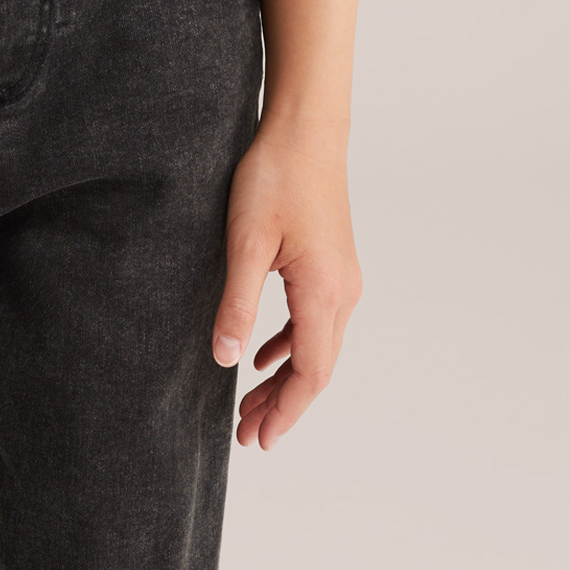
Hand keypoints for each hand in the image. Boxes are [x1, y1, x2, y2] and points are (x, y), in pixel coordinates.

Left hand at [211, 117, 361, 449]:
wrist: (306, 128)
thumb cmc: (274, 176)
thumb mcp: (245, 242)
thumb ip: (237, 304)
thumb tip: (226, 361)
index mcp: (324, 292)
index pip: (310, 374)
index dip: (285, 412)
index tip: (259, 441)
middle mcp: (343, 292)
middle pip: (316, 367)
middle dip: (283, 404)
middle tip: (247, 434)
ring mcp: (342, 277)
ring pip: (317, 345)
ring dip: (286, 377)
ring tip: (251, 403)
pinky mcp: (332, 262)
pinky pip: (316, 320)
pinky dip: (292, 345)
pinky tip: (266, 353)